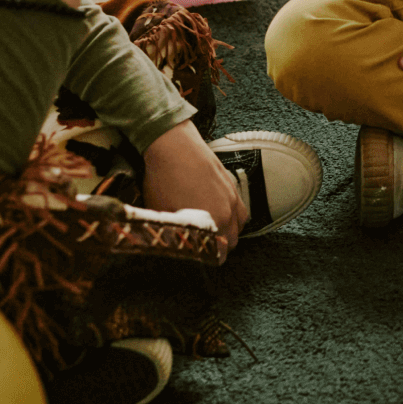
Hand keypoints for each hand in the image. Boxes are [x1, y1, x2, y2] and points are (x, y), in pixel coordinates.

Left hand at [141, 118, 246, 253]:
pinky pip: (239, 206)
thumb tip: (175, 248)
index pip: (219, 255)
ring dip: (228, 231)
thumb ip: (176, 236)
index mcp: (214, 223)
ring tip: (210, 230)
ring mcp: (232, 195)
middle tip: (200, 246)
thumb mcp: (163, 215)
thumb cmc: (164, 179)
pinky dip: (232, 213)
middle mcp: (228, 211)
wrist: (172, 144)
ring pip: (239, 224)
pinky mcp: (230, 182)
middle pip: (232, 242)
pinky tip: (216, 210)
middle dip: (219, 247)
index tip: (197, 259)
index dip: (207, 260)